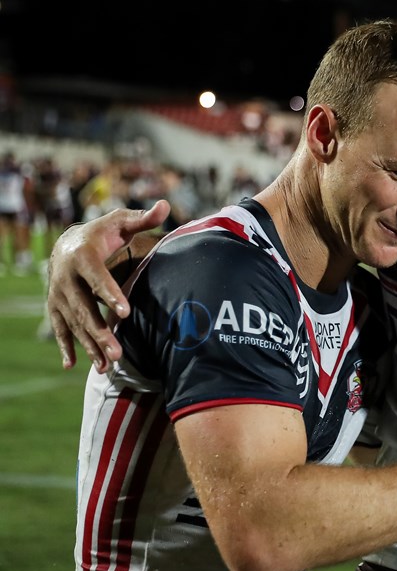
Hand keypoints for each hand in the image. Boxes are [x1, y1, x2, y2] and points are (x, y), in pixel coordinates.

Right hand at [47, 201, 169, 371]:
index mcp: (82, 256)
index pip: (97, 277)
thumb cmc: (101, 234)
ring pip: (73, 324)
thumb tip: (166, 205)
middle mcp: (65, 278)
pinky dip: (67, 347)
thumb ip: (143, 218)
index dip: (110, 293)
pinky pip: (60, 330)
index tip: (126, 311)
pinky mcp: (55, 308)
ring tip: (108, 364)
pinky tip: (72, 365)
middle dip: (99, 331)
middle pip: (83, 308)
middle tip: (119, 352)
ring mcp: (57, 296)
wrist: (66, 243)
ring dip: (89, 345)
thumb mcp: (120, 222)